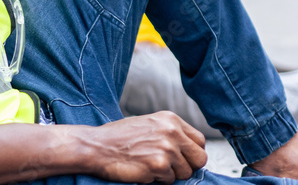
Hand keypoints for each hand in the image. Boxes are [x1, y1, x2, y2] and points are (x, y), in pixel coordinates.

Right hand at [83, 112, 207, 183]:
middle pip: (200, 158)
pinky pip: (170, 181)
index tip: (182, 158)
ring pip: (185, 173)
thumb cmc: (119, 137)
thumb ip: (170, 133)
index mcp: (171, 119)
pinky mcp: (158, 166)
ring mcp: (167, 149)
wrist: (97, 146)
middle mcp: (172, 132)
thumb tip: (188, 150)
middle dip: (188, 166)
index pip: (199, 141)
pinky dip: (158, 180)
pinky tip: (143, 170)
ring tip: (151, 166)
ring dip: (170, 174)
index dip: (192, 153)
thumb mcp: (149, 124)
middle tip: (171, 168)